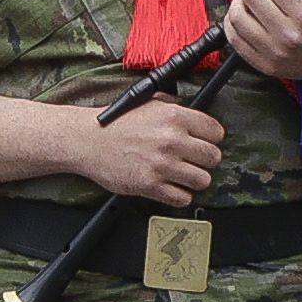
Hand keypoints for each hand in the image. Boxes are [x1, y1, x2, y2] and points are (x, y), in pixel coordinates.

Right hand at [87, 97, 226, 206]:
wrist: (85, 140)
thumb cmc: (113, 123)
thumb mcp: (147, 103)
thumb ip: (174, 109)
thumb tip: (193, 120)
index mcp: (174, 117)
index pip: (216, 132)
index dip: (211, 139)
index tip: (204, 143)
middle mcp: (171, 140)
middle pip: (213, 158)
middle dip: (205, 160)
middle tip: (193, 160)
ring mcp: (161, 164)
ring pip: (202, 180)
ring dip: (194, 180)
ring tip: (182, 175)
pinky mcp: (150, 185)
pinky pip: (182, 198)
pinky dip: (179, 195)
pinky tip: (170, 186)